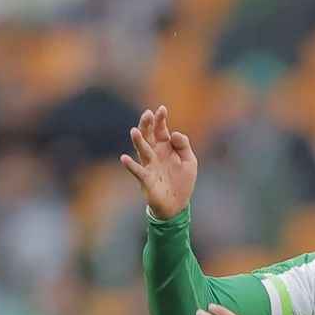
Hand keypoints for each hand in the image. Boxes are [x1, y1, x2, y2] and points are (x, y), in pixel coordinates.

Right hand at [121, 104, 197, 218]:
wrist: (177, 205)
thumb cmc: (182, 182)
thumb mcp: (190, 162)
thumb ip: (184, 146)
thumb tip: (175, 133)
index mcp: (166, 147)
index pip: (161, 130)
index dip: (160, 119)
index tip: (162, 109)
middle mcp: (155, 153)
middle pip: (148, 135)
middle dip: (147, 124)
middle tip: (147, 114)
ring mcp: (149, 165)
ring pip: (142, 150)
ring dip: (138, 141)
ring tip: (134, 131)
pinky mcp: (146, 179)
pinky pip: (137, 171)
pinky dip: (130, 165)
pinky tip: (124, 158)